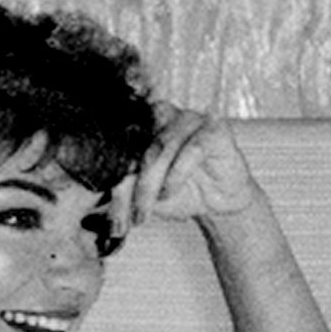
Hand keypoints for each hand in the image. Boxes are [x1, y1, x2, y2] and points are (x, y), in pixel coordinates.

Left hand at [126, 107, 267, 234]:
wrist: (222, 204)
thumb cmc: (185, 192)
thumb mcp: (148, 197)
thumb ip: (127, 190)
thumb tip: (109, 195)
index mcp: (142, 125)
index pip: (121, 147)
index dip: (115, 180)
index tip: (115, 216)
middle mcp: (165, 115)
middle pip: (139, 146)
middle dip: (133, 187)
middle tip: (136, 215)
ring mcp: (190, 119)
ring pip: (162, 147)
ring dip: (153, 182)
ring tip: (153, 204)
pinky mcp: (214, 129)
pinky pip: (192, 149)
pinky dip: (178, 173)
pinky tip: (171, 189)